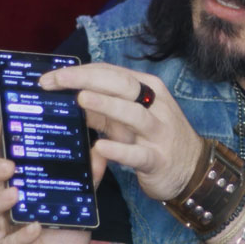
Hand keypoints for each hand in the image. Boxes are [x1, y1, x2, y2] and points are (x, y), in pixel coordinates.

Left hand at [39, 63, 203, 202]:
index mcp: (147, 89)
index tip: (50, 78)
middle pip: (122, 85)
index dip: (80, 72)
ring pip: (133, 114)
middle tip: (57, 81)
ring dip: (107, 105)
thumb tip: (65, 97)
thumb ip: (102, 108)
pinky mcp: (158, 160)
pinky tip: (100, 147)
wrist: (194, 170)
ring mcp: (158, 133)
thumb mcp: (128, 119)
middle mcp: (155, 106)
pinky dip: (119, 150)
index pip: (112, 72)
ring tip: (81, 100)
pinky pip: (138, 154)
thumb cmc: (155, 139)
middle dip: (88, 80)